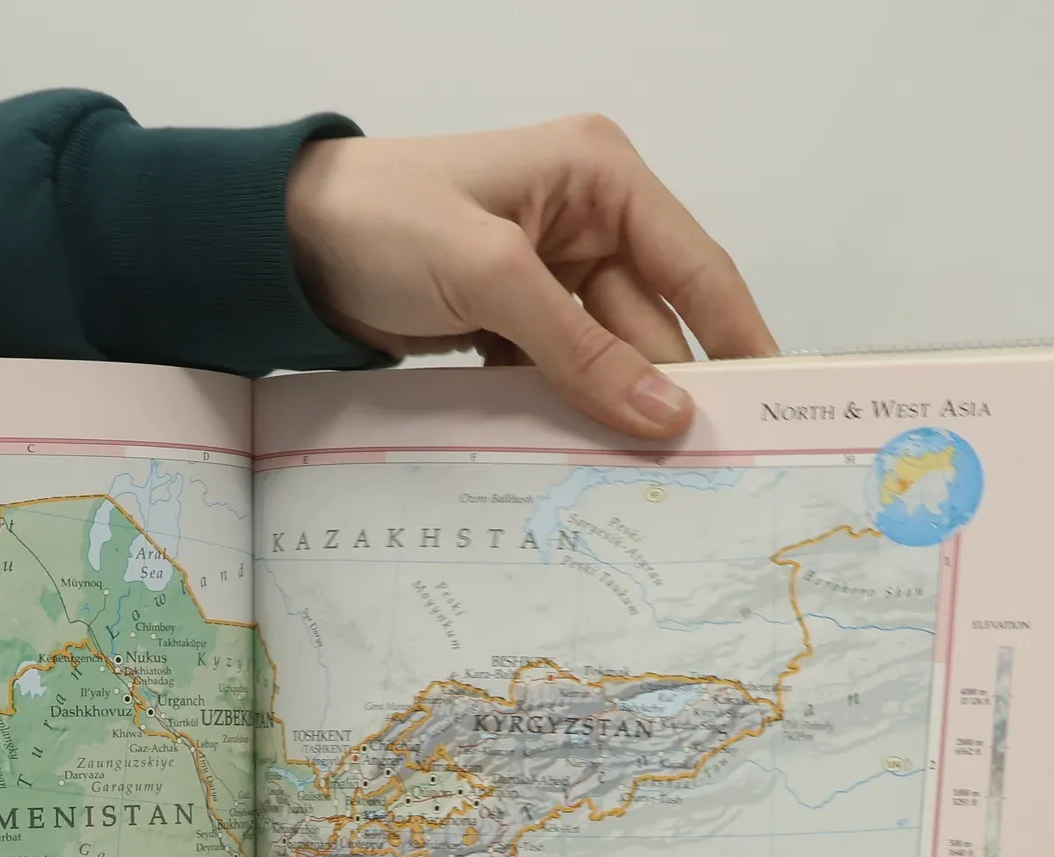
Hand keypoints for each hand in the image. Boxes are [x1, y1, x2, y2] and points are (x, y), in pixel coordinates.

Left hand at [285, 114, 777, 436]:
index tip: (772, 408)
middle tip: (700, 477)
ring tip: (640, 483)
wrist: (280, 245)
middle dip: (667, 393)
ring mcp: (547, 275)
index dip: (739, 338)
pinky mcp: (510, 319)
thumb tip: (665, 412)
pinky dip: (563, 413)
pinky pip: (557, 375)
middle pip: (652, 325)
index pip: (696, 268)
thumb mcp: (489, 278)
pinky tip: (576, 459)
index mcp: (601, 177)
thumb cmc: (379, 223)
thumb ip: (579, 349)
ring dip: (612, 413)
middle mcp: (587, 220)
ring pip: (605, 359)